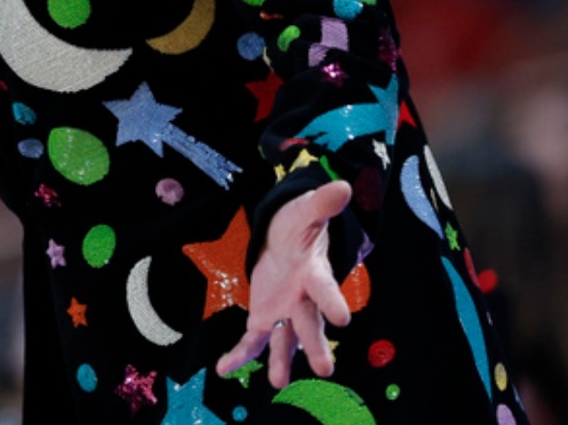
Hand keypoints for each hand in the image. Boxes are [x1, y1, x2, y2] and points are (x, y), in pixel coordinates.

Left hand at [216, 180, 353, 388]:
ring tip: (277, 381)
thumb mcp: (306, 213)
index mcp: (315, 275)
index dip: (333, 302)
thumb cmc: (299, 229)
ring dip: (281, 361)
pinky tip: (224, 369)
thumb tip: (343, 186)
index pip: (326, 289)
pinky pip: (252, 340)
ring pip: (284, 340)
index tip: (343, 319)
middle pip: (310, 325)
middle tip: (325, 368)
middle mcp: (303, 300)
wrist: (285, 243)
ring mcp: (284, 313)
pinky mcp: (263, 318)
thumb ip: (322, 204)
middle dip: (315, 345)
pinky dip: (239, 355)